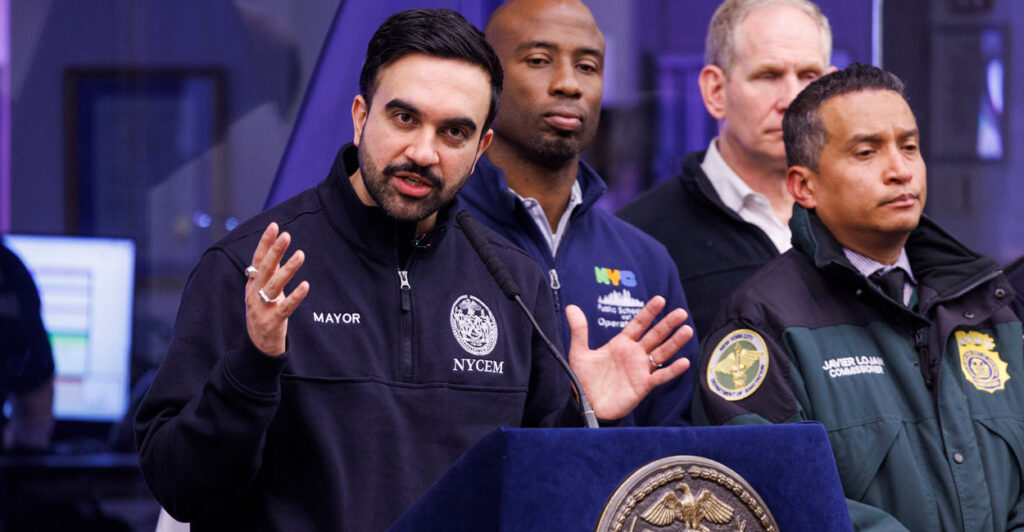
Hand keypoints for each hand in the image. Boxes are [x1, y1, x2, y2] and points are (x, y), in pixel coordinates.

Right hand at [245, 222, 309, 355]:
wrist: (257, 346)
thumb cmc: (263, 312)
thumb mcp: (261, 291)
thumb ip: (268, 272)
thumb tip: (275, 248)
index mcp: (251, 284)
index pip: (257, 259)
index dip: (265, 243)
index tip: (274, 226)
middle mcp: (254, 294)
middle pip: (265, 269)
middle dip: (275, 251)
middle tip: (286, 235)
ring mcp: (262, 308)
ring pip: (275, 285)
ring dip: (288, 269)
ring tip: (300, 254)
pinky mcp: (273, 321)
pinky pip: (286, 307)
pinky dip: (296, 296)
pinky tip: (306, 285)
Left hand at [567, 296, 691, 420]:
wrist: (587, 404)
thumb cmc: (584, 379)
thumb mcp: (579, 352)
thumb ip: (579, 330)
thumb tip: (571, 308)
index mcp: (621, 343)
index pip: (638, 324)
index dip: (649, 312)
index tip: (660, 299)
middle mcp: (634, 354)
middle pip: (655, 336)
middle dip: (667, 324)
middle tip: (681, 312)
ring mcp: (640, 369)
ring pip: (662, 353)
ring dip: (674, 343)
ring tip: (687, 330)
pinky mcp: (643, 385)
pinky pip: (660, 376)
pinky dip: (672, 370)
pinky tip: (684, 362)